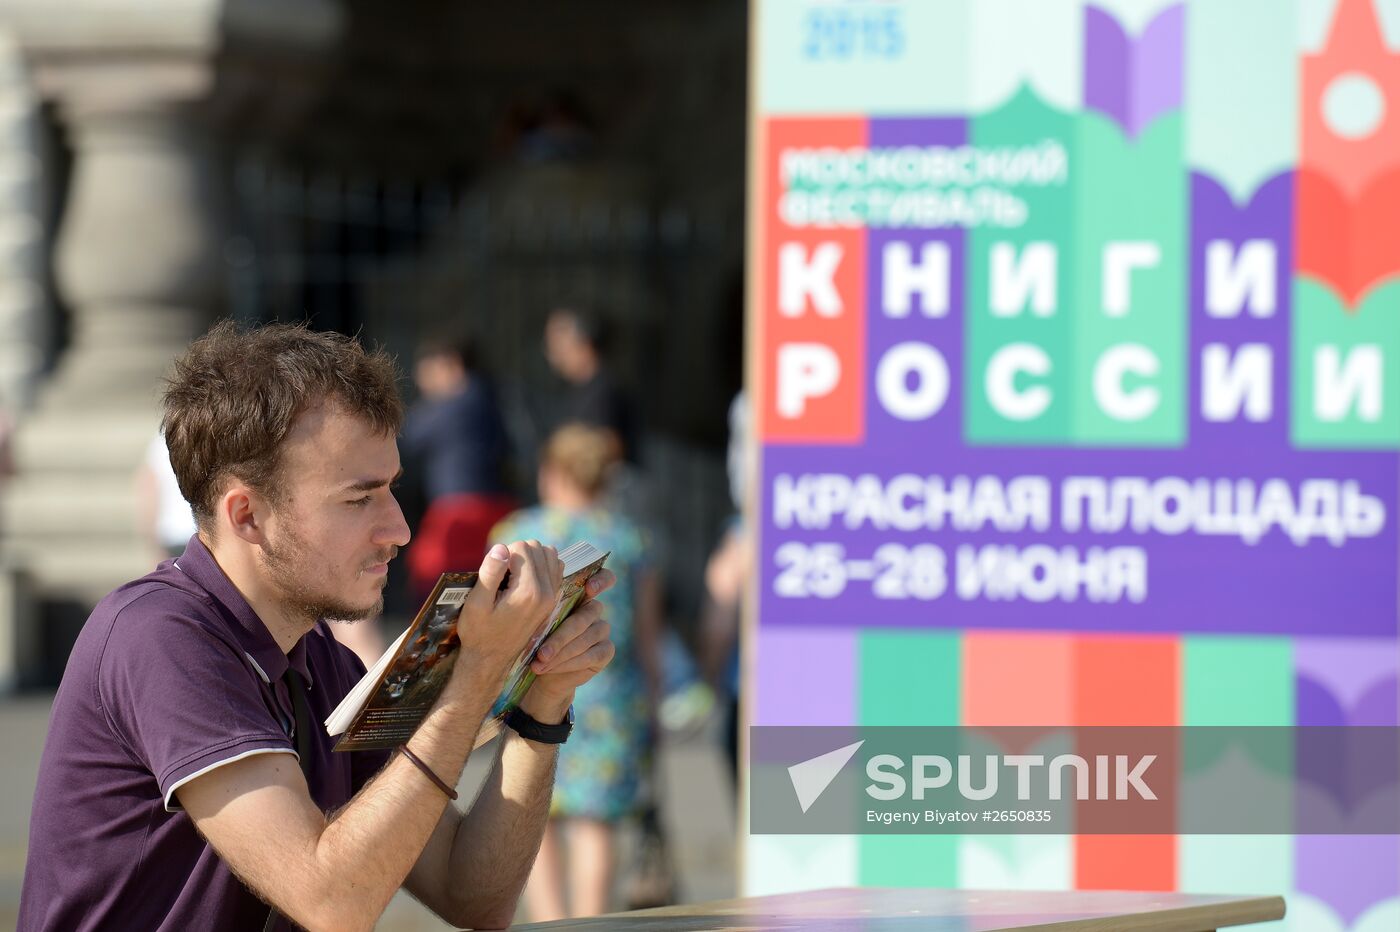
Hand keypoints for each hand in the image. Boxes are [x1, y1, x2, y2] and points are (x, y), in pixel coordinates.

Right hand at [454, 540, 563, 683]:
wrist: (492, 659)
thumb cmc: (479, 632)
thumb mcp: (476, 604)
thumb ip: (490, 573)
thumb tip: (501, 547)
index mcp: (529, 591)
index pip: (522, 547)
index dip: (503, 554)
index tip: (493, 575)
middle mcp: (547, 592)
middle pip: (537, 547)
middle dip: (517, 553)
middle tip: (501, 575)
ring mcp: (554, 595)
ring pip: (549, 553)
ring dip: (530, 557)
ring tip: (512, 576)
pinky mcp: (554, 598)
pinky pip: (555, 567)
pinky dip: (541, 565)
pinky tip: (524, 579)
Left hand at [519, 569, 616, 721]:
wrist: (540, 673)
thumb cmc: (533, 640)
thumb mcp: (534, 622)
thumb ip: (542, 608)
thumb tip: (535, 597)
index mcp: (578, 594)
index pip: (603, 578)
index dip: (601, 581)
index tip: (589, 589)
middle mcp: (593, 609)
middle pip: (584, 617)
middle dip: (560, 637)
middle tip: (541, 654)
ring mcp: (602, 629)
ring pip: (586, 638)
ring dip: (561, 653)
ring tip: (540, 664)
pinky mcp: (606, 650)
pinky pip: (592, 655)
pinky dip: (570, 664)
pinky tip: (551, 669)